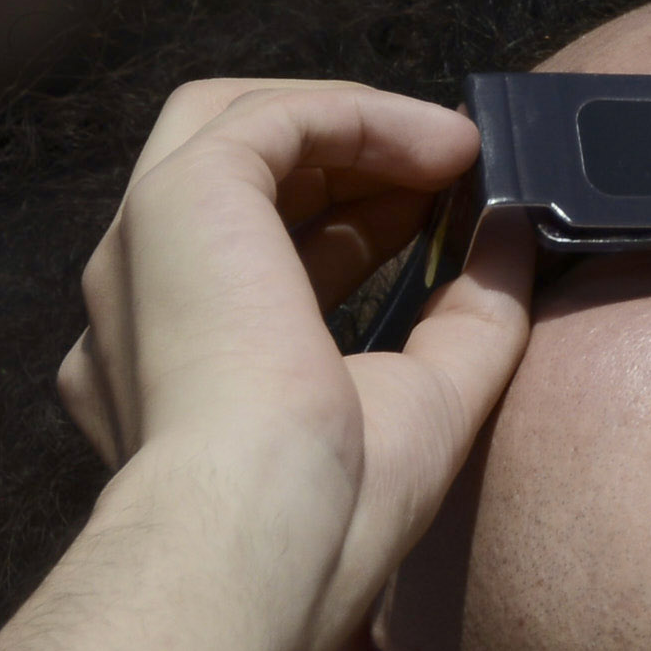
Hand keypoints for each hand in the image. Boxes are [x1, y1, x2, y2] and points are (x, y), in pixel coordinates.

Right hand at [51, 80, 531, 626]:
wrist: (272, 537)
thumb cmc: (333, 513)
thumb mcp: (427, 402)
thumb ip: (469, 319)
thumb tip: (510, 235)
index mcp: (175, 367)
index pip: (253, 257)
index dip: (351, 222)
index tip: (435, 215)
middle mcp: (140, 303)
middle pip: (232, 177)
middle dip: (342, 160)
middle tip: (444, 171)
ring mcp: (144, 247)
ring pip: (230, 125)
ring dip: (349, 125)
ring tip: (448, 147)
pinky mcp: (180, 200)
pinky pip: (269, 118)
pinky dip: (358, 114)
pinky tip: (438, 145)